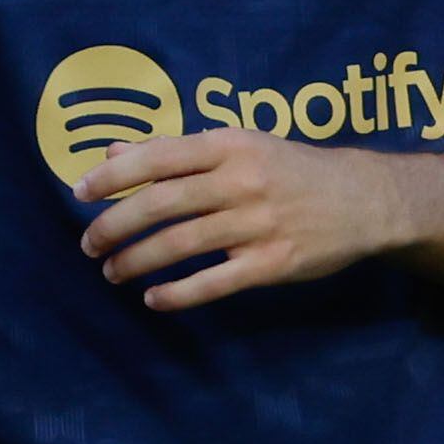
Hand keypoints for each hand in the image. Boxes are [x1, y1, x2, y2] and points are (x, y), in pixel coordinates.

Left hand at [74, 128, 406, 311]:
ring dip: (136, 261)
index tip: (79, 193)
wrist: (363, 199)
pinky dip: (178, 294)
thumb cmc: (290, 169)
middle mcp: (241, 181)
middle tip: (89, 245)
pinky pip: (214, 282)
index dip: (113, 175)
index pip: (158, 156)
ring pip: (180, 244)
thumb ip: (176, 151)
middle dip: (114, 226)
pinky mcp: (273, 263)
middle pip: (161, 203)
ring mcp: (258, 223)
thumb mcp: (239, 145)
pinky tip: (154, 298)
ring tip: (112, 272)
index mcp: (230, 144)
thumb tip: (113, 152)